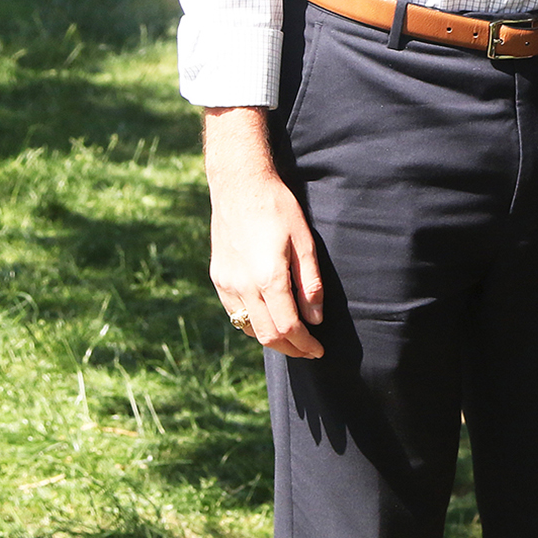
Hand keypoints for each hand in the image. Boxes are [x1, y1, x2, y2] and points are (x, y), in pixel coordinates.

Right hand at [203, 108, 324, 357]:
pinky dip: (253, 324)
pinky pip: (235, 314)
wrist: (239, 187)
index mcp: (268, 277)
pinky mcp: (218, 279)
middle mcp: (243, 286)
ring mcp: (227, 284)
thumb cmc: (279, 208)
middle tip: (309, 351)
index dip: (305, 344)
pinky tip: (269, 319)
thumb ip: (310, 283)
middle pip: (267, 335)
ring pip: (248, 328)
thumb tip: (315, 319)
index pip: (288, 327)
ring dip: (271, 339)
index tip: (319, 350)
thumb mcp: (305, 242)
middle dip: (290, 348)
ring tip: (292, 338)